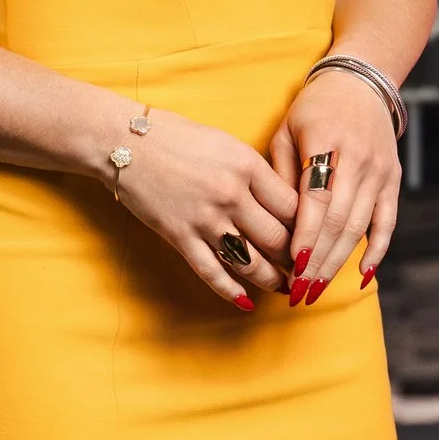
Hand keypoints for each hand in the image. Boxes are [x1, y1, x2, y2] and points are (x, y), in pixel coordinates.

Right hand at [105, 103, 297, 308]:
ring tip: (285, 288)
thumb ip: (254, 173)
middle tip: (307, 270)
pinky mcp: (180, 237)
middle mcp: (230, 194)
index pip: (292, 205)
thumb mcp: (226, 144)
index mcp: (246, 165)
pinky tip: (246, 302)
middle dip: (297, 259)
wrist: (122, 141)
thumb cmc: (175, 137)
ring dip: (272, 281)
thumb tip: (284, 202)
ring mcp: (204, 219)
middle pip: (278, 238)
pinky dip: (232, 291)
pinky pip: (212, 273)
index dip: (309, 227)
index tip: (316, 238)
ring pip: (251, 262)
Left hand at [271, 68, 402, 308]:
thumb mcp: (286, 130)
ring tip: (316, 288)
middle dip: (318, 259)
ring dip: (338, 262)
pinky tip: (361, 275)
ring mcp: (380, 171)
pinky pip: (387, 222)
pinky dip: (376, 251)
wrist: (361, 83)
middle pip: (339, 219)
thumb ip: (280, 174)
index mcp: (326, 140)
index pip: (317, 197)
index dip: (305, 234)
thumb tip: (272, 224)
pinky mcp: (393, 180)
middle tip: (298, 290)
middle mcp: (359, 158)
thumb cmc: (313, 110)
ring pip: (360, 226)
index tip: (290, 264)